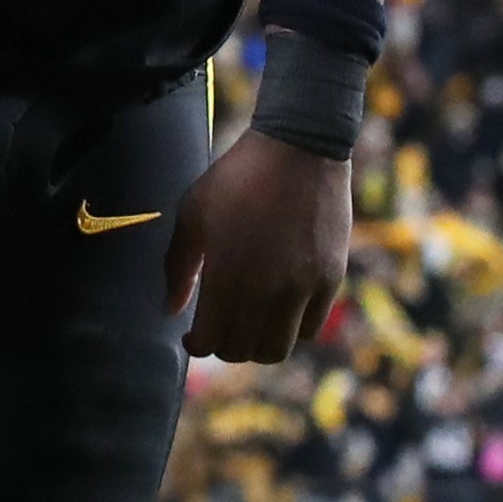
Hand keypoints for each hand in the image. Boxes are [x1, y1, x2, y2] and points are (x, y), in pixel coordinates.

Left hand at [164, 128, 351, 363]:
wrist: (298, 150)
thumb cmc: (235, 179)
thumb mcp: (193, 215)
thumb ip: (178, 267)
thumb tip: (171, 310)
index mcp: (227, 274)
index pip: (211, 340)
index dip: (197, 346)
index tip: (191, 338)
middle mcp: (268, 289)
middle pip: (244, 351)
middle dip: (223, 347)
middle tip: (216, 331)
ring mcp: (304, 286)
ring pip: (279, 348)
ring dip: (257, 345)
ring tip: (245, 325)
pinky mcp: (331, 279)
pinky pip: (310, 328)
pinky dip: (289, 330)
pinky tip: (274, 311)